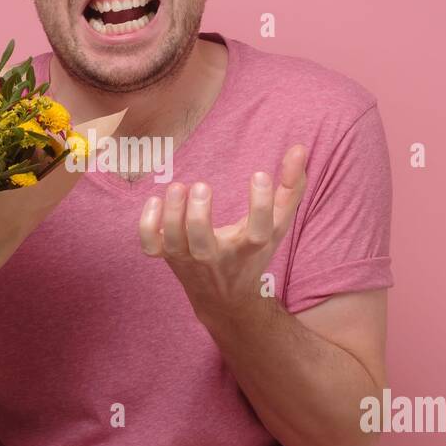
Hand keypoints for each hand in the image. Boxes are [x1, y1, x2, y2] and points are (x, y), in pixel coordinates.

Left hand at [138, 144, 308, 322]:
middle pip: (203, 244)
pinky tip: (154, 199)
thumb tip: (299, 148)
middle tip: (202, 185)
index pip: (257, 231)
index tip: (260, 175)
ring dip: (172, 215)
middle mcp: (216, 257)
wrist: (224, 298)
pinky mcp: (167, 256)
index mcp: (248, 248)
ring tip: (177, 186)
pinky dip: (146, 225)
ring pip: (174, 243)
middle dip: (198, 217)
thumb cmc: (252, 252)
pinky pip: (150, 245)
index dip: (260, 204)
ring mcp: (188, 259)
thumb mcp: (276, 224)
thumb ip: (290, 187)